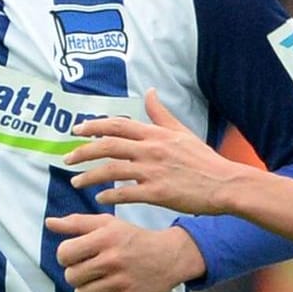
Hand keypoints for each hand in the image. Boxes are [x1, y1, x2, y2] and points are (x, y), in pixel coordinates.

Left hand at [44, 213, 203, 291]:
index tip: (78, 256)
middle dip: (77, 274)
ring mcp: (121, 281)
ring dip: (87, 291)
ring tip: (100, 282)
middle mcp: (112, 259)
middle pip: (71, 277)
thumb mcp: (108, 224)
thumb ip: (76, 223)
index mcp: (105, 237)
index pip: (64, 253)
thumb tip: (48, 223)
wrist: (170, 256)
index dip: (66, 256)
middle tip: (92, 270)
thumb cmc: (133, 238)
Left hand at [65, 89, 252, 214]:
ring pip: (111, 170)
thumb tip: (150, 92)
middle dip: (83, 151)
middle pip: (107, 146)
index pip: (117, 125)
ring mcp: (153, 171)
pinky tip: (100, 199)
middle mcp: (151, 149)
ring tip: (76, 182)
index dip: (93, 126)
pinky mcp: (157, 193)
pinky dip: (109, 196)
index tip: (76, 130)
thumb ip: (161, 114)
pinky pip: (125, 193)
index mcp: (156, 134)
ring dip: (89, 176)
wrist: (225, 184)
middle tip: (67, 159)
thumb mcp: (182, 131)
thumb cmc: (204, 160)